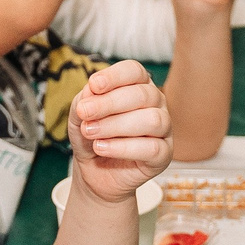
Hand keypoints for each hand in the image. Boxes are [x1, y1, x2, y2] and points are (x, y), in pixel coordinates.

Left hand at [69, 61, 172, 200]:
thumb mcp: (79, 116)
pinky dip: (122, 147)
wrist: (94, 174)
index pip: (135, 71)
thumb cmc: (91, 137)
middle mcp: (155, 104)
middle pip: (143, 95)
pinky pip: (152, 148)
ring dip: (116, 125)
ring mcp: (163, 129)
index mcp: (138, 87)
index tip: (93, 85)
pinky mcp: (164, 154)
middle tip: (85, 114)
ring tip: (91, 132)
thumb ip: (84, 100)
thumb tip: (92, 91)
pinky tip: (102, 147)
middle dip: (109, 103)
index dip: (115, 76)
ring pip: (152, 120)